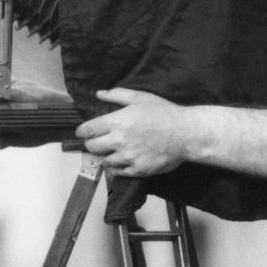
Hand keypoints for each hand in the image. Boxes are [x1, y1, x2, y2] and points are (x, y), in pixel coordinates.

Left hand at [76, 87, 198, 177]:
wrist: (185, 134)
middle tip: (97, 141)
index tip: (81, 132)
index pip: (88, 129)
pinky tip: (123, 161)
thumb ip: (117, 95)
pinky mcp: (137, 170)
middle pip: (92, 147)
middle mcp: (119, 141)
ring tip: (113, 151)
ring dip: (106, 156)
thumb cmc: (164, 113)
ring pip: (105, 161)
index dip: (82, 131)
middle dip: (92, 144)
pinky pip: (119, 172)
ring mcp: (128, 157)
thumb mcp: (140, 98)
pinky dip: (118, 167)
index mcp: (117, 121)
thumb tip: (99, 94)